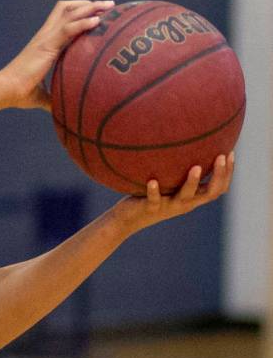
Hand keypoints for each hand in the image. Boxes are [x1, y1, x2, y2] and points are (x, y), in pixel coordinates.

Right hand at [0, 0, 114, 108]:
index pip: (62, 18)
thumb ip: (52, 99)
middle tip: (109, 5)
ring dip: (91, 7)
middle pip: (67, 8)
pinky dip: (83, 23)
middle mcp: (45, 35)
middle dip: (89, 4)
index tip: (99, 14)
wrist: (6, 90)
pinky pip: (68, 29)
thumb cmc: (20, 93)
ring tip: (109, 6)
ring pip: (69, 12)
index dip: (81, 12)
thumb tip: (62, 112)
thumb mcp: (41, 95)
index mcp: (44, 42)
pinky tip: (97, 21)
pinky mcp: (46, 45)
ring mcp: (45, 38)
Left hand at [112, 153, 234, 234]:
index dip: (227, 173)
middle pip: (210, 193)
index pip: (217, 188)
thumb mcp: (167, 182)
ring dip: (192, 182)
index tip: (230, 153)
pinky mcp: (151, 209)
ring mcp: (169, 207)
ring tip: (195, 167)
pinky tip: (152, 181)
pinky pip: (154, 200)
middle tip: (221, 156)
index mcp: (191, 198)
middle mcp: (185, 204)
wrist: (128, 218)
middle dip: (219, 175)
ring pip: (186, 197)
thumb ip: (176, 168)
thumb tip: (181, 139)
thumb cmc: (149, 194)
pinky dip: (154, 191)